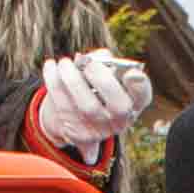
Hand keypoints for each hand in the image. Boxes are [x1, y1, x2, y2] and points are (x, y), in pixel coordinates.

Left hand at [33, 51, 153, 159]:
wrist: (74, 116)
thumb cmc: (93, 87)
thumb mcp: (104, 74)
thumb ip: (105, 62)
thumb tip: (100, 58)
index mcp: (133, 101)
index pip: (143, 95)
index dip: (140, 85)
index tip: (132, 73)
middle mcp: (121, 119)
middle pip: (119, 106)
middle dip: (103, 81)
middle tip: (89, 65)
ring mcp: (100, 130)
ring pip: (88, 106)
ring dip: (73, 79)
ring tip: (64, 63)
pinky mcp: (78, 134)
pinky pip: (64, 106)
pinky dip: (54, 81)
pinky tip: (51, 66)